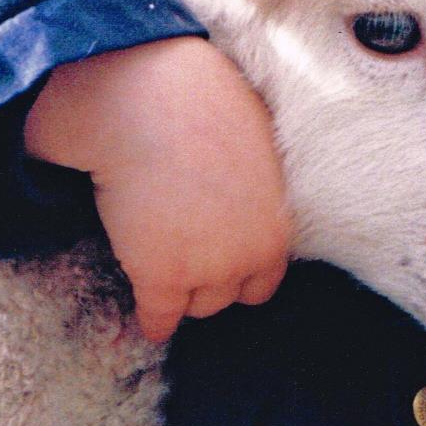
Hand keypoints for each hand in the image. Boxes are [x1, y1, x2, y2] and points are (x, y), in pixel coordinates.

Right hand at [24, 36, 291, 342]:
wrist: (153, 105)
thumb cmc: (202, 108)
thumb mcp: (256, 145)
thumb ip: (257, 185)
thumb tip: (249, 189)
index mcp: (279, 223)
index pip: (266, 275)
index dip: (240, 267)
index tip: (220, 259)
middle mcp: (252, 255)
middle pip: (231, 294)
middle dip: (210, 280)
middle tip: (185, 257)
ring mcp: (209, 270)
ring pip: (198, 306)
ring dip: (181, 294)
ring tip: (161, 272)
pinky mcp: (163, 278)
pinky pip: (159, 319)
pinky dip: (151, 320)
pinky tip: (146, 317)